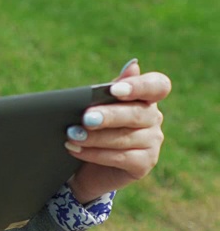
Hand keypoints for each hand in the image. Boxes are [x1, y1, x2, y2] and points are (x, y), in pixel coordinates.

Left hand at [65, 60, 171, 203]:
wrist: (82, 166)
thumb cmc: (90, 128)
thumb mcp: (94, 106)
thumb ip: (110, 88)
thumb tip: (134, 64)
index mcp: (145, 96)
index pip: (157, 85)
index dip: (139, 86)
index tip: (115, 90)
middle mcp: (153, 117)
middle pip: (137, 113)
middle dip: (108, 115)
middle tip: (85, 118)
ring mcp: (152, 142)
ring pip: (125, 137)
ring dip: (95, 137)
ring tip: (72, 135)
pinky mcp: (144, 164)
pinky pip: (121, 158)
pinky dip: (95, 154)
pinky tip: (75, 149)